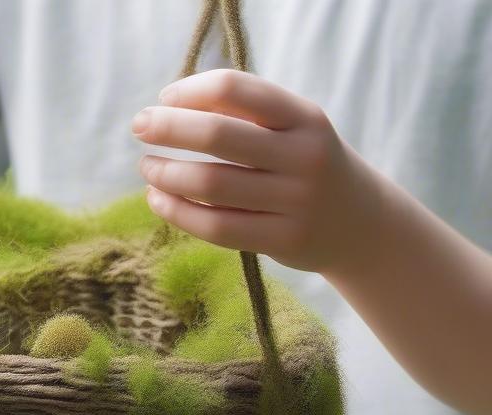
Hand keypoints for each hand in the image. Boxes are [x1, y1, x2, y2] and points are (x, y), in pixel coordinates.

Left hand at [132, 69, 380, 273]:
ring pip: (211, 186)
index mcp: (304, 117)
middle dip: (169, 128)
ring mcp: (294, 201)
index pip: (237, 90)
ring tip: (147, 167)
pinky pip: (216, 226)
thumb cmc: (305, 167)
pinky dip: (178, 212)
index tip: (164, 97)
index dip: (192, 91)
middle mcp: (303, 156)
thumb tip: (173, 106)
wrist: (359, 224)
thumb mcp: (292, 131)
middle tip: (139, 126)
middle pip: (218, 137)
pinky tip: (157, 200)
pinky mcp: (281, 240)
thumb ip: (245, 117)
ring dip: (166, 173)